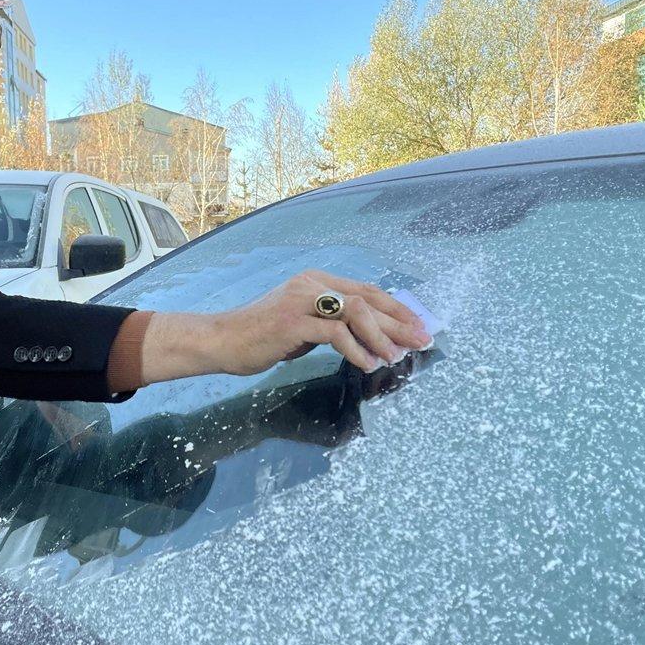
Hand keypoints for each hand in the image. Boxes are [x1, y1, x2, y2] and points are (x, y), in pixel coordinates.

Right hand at [214, 269, 431, 374]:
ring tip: (395, 357)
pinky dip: (356, 350)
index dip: (395, 308)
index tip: (417, 326)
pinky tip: (366, 364)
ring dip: (381, 336)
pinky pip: (335, 334)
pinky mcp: (293, 321)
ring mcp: (301, 300)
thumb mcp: (301, 324)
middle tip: (421, 340)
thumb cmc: (260, 336)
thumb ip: (329, 323)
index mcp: (316, 281)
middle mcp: (311, 284)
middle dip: (398, 321)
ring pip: (356, 312)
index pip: (366, 290)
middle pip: (367, 299)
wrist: (222, 340)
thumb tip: (364, 336)